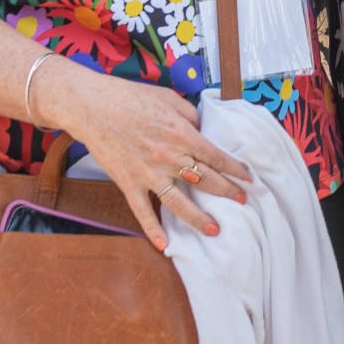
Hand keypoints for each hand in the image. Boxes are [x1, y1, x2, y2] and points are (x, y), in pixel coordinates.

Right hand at [41, 63, 250, 250]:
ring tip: (215, 230)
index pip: (216, 156)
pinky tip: (164, 245)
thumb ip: (191, 117)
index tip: (249, 178)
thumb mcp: (171, 99)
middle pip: (204, 179)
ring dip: (198, 218)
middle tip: (243, 201)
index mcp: (182, 134)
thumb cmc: (133, 98)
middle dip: (227, 191)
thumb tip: (204, 130)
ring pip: (179, 202)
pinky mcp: (128, 183)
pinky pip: (142, 211)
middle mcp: (169, 157)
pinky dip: (152, 229)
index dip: (235, 168)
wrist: (94, 107)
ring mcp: (148, 173)